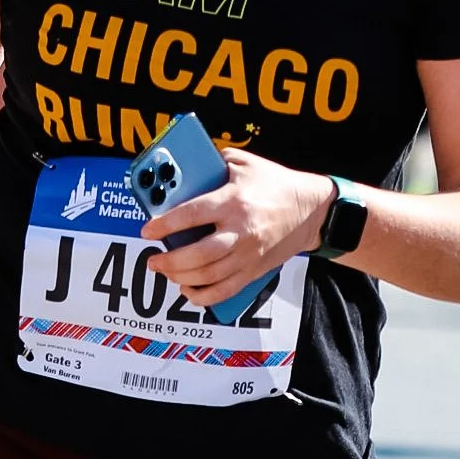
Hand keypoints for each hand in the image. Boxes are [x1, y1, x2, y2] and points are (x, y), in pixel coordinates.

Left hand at [140, 149, 334, 309]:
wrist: (311, 209)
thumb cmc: (276, 183)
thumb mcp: (246, 162)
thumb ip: (216, 162)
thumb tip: (188, 168)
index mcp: (234, 201)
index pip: (192, 214)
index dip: (166, 224)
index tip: (147, 230)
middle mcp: (241, 230)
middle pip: (199, 254)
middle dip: (169, 260)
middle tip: (152, 258)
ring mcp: (248, 254)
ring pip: (209, 275)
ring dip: (181, 277)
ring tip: (165, 271)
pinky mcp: (254, 269)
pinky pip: (226, 290)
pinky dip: (204, 296)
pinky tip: (188, 290)